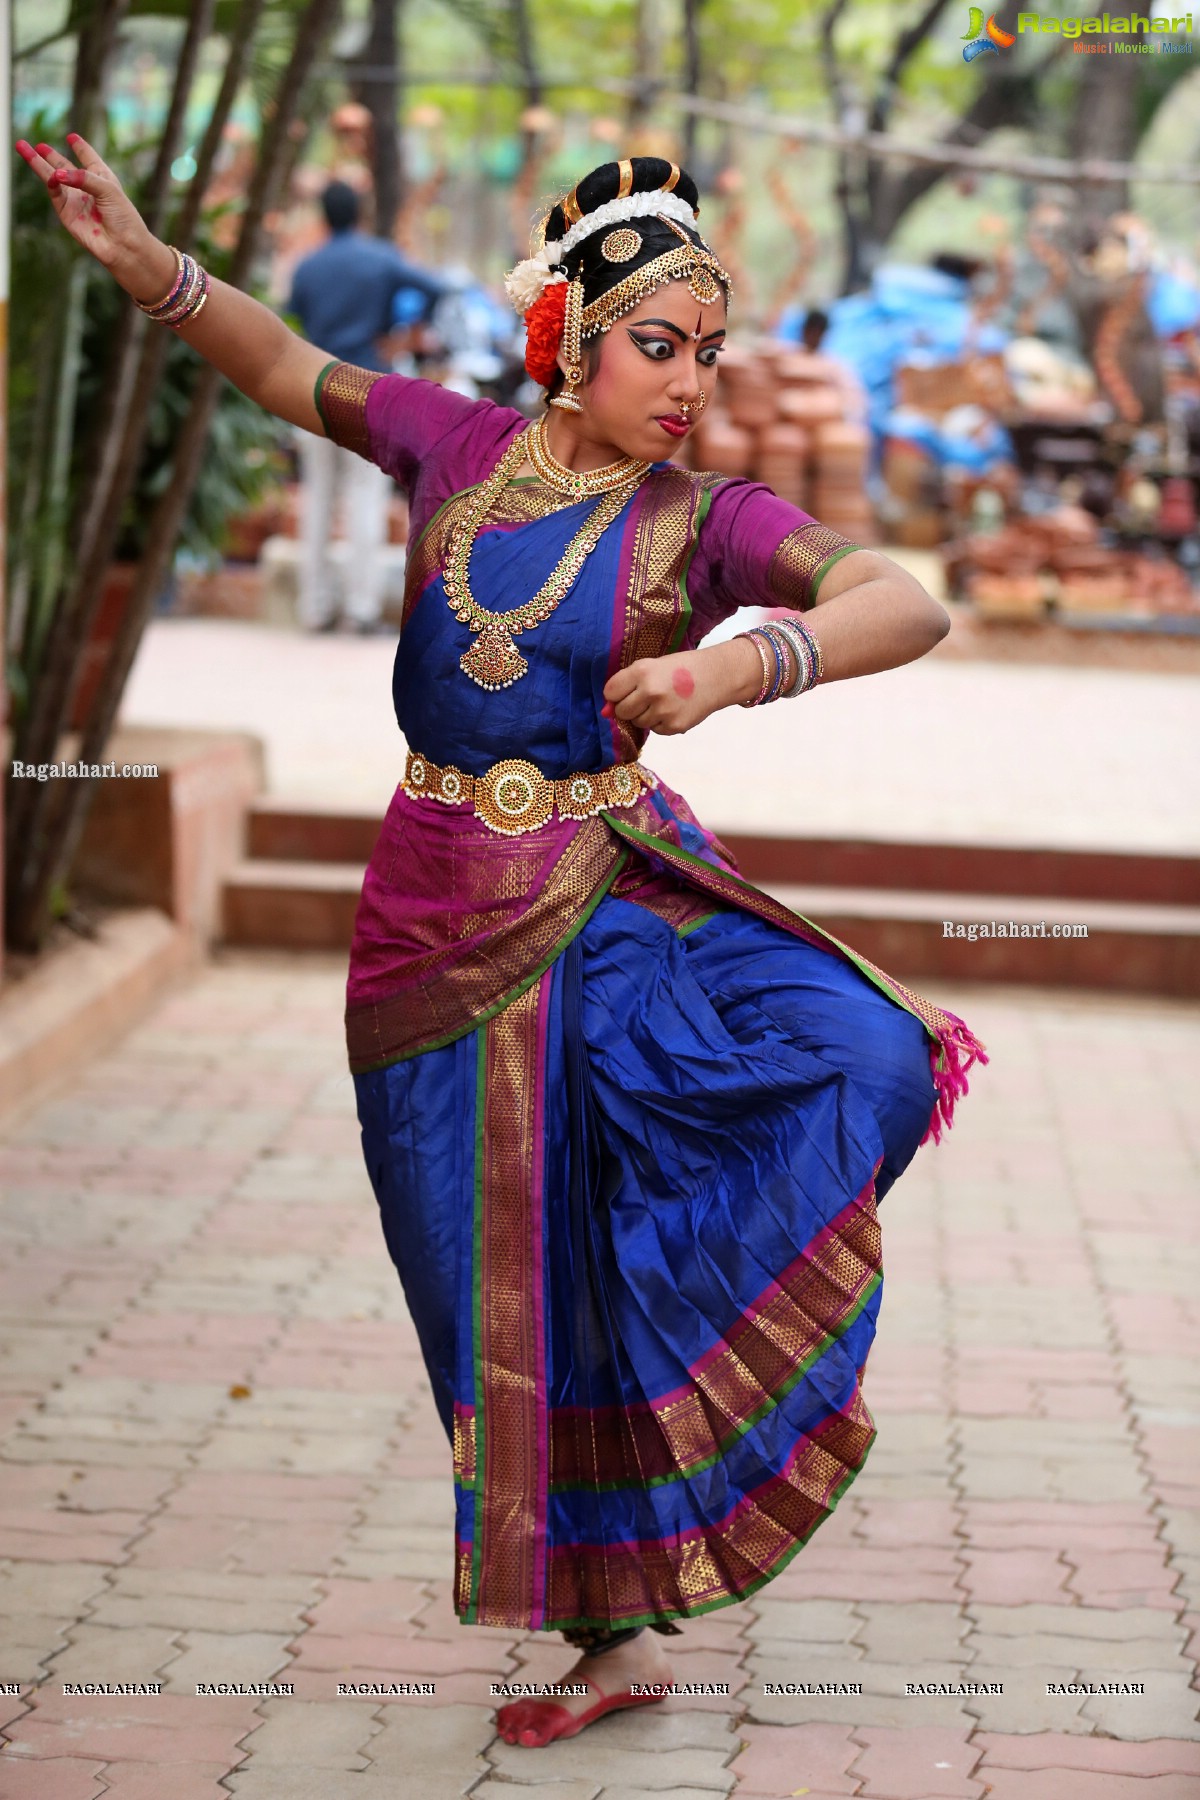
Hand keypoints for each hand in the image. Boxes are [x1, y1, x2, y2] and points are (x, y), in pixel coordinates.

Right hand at [14, 133, 169, 296]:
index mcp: (102, 177)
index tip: (72, 137)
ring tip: (23, 147)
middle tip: (37, 145)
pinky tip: (50, 176)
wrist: (123, 246)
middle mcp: (86, 187)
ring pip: (53, 177)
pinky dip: (51, 183)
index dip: (81, 148)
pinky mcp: (67, 213)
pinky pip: (55, 193)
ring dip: (38, 163)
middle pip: (64, 166)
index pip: (89, 158)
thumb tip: (57, 175)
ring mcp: (75, 200)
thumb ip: (84, 178)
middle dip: (49, 155)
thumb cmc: (123, 217)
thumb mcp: (108, 189)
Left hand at [602, 642, 756, 735]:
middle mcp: (651, 692)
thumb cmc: (680, 668)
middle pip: (621, 711)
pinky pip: (654, 730)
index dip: (616, 693)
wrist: (716, 677)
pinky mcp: (673, 727)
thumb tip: (605, 713)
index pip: (610, 692)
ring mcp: (662, 712)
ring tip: (663, 702)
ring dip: (645, 715)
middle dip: (629, 706)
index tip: (627, 690)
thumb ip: (627, 684)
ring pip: (637, 723)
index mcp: (642, 672)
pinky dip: (660, 722)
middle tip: (646, 697)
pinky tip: (673, 709)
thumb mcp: (653, 666)